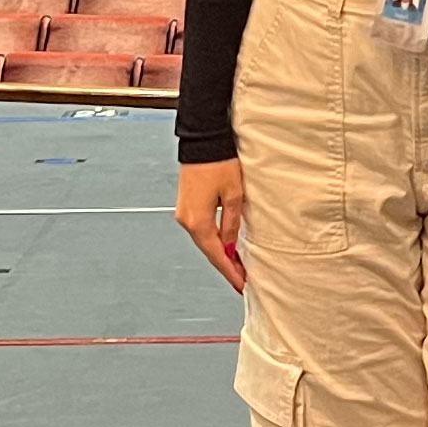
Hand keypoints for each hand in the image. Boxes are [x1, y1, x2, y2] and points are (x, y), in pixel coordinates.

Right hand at [176, 158, 246, 292]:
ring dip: (220, 252)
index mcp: (198, 221)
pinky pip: (201, 229)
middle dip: (227, 265)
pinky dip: (214, 240)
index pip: (216, 254)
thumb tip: (230, 245)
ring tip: (238, 264)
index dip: (230, 272)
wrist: (202, 141)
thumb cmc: (218, 163)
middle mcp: (187, 220)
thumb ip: (232, 224)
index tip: (241, 285)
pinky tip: (225, 244)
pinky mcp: (187, 205)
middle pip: (209, 250)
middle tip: (243, 279)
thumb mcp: (234, 195)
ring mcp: (184, 213)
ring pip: (205, 240)